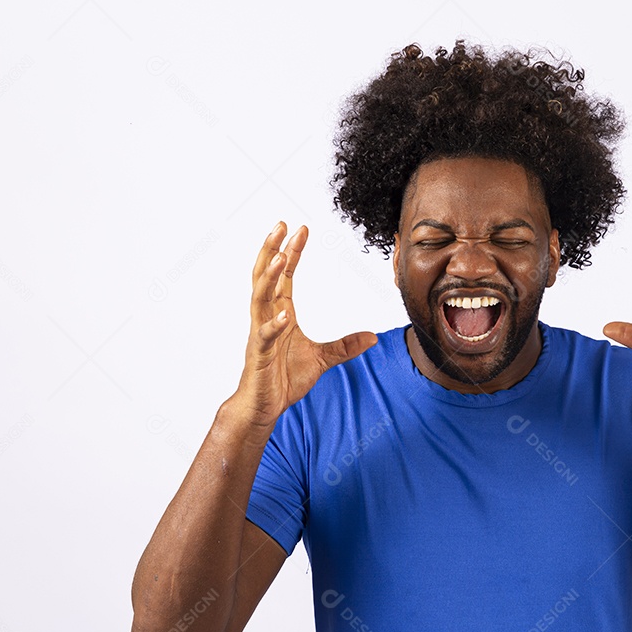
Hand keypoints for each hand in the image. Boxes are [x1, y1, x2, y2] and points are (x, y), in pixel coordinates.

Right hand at [233, 222, 376, 426]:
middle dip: (272, 249)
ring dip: (268, 276)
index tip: (302, 229)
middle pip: (265, 276)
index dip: (292, 252)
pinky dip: (273, 324)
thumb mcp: (323, 359)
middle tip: (280, 224)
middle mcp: (267, 318)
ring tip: (279, 256)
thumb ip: (345, 346)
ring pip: (259, 297)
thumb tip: (372, 337)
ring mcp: (261, 334)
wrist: (265, 406)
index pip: (285, 276)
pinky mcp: (259, 354)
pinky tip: (284, 315)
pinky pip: (265, 335)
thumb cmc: (284, 379)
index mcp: (280, 313)